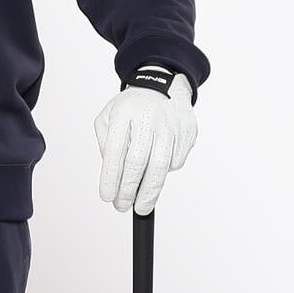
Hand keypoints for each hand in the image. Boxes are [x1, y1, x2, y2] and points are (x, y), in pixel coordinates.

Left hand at [93, 72, 196, 213]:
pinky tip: (155, 171)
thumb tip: (113, 176)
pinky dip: (163, 173)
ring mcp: (171, 125)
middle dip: (129, 190)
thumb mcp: (109, 118)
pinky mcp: (187, 132)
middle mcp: (149, 117)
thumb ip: (106, 145)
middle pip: (138, 161)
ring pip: (160, 166)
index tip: (107, 197)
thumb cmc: (131, 108)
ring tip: (141, 207)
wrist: (164, 86)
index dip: (110, 177)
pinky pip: (175, 162)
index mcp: (125, 112)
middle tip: (122, 206)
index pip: (115, 150)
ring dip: (149, 192)